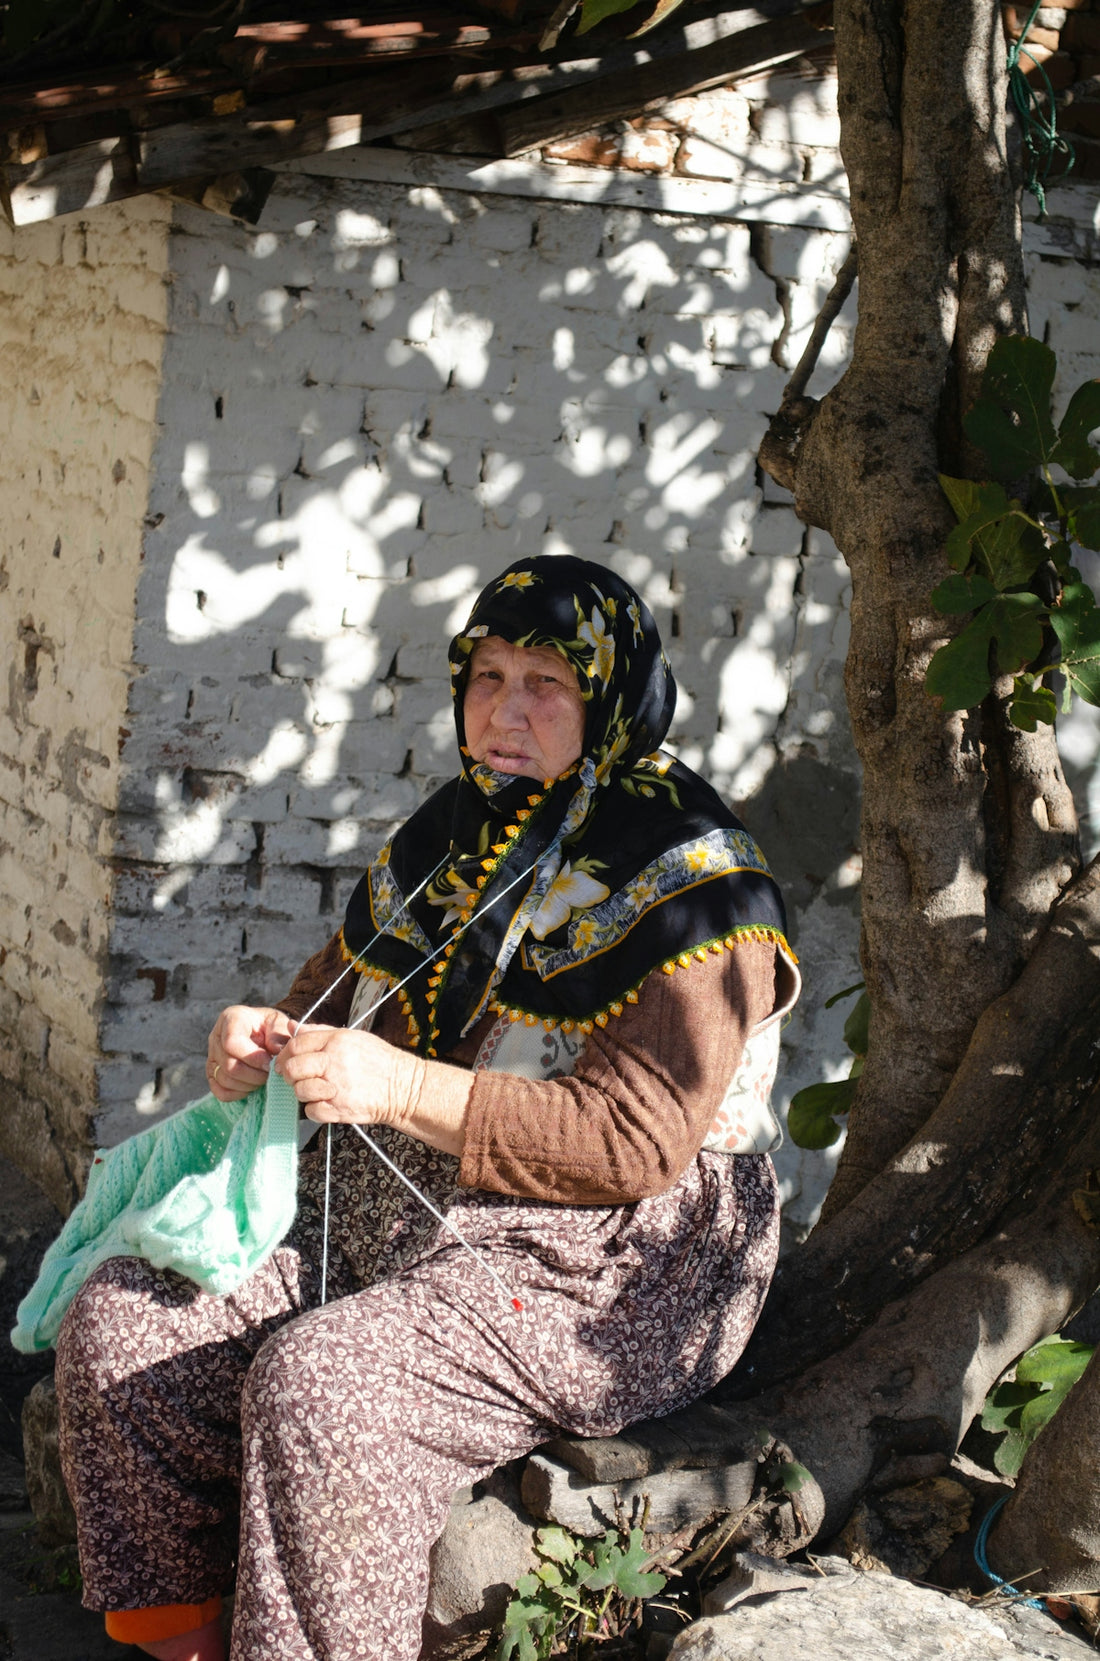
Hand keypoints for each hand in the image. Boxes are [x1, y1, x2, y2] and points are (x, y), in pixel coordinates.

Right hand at [207, 1005, 294, 1101]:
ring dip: (248, 1085)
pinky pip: (220, 1091)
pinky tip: (251, 1086)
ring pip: (224, 1079)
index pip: (231, 1042)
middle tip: (270, 1074)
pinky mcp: (212, 1073)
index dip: (252, 1057)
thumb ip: (278, 1035)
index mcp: (231, 1019)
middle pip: (229, 1064)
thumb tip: (277, 1051)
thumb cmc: (270, 1027)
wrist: (263, 1033)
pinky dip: (238, 1093)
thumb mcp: (278, 1023)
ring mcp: (212, 1056)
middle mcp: (216, 1037)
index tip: (270, 1063)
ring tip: (264, 1078)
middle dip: (254, 1075)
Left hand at [275, 1025, 425, 1128]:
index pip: (296, 1045)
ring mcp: (336, 1087)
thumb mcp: (352, 1037)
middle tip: (296, 1077)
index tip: (286, 1061)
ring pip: (299, 1091)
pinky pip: (311, 1111)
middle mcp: (334, 1062)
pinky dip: (315, 1109)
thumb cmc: (379, 1061)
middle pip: (293, 1068)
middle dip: (290, 1074)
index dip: (285, 1054)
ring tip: (317, 1090)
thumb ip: (319, 1031)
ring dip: (303, 1092)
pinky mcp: (339, 1109)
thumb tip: (292, 1026)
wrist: (404, 1087)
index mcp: (336, 1041)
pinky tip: (327, 1102)